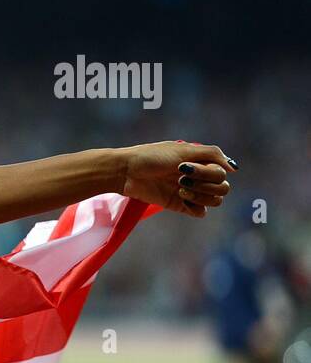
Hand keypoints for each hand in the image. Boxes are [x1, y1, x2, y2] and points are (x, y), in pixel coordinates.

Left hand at [120, 141, 236, 217]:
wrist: (127, 172)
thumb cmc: (152, 156)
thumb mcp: (183, 149)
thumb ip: (212, 154)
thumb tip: (234, 168)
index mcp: (201, 162)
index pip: (222, 173)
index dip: (207, 172)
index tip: (184, 166)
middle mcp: (199, 177)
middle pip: (223, 188)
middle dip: (205, 184)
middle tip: (181, 178)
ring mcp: (190, 192)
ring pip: (215, 201)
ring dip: (200, 195)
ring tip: (179, 189)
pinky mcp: (179, 205)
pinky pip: (201, 212)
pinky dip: (196, 207)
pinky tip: (181, 199)